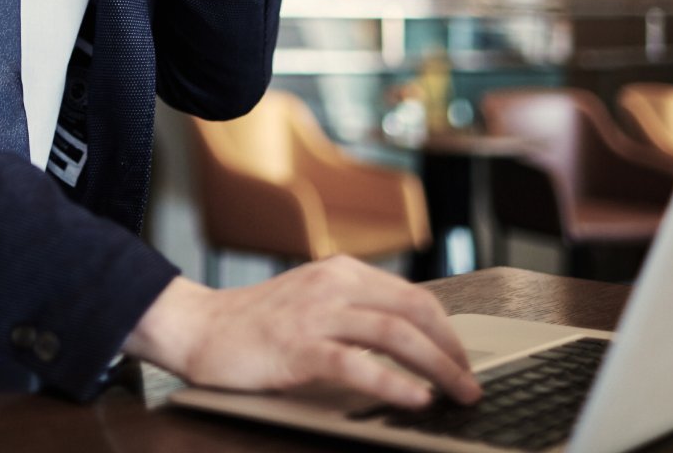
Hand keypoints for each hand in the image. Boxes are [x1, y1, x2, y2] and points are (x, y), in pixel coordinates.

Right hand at [123, 257, 482, 409]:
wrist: (200, 327)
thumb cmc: (255, 323)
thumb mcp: (311, 302)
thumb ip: (352, 311)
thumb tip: (409, 341)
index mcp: (339, 272)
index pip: (413, 295)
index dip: (447, 330)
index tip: (465, 360)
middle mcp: (332, 284)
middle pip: (413, 310)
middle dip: (452, 349)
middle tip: (472, 382)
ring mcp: (315, 314)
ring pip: (393, 334)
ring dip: (436, 367)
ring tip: (458, 394)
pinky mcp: (297, 347)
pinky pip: (356, 364)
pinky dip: (393, 383)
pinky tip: (414, 399)